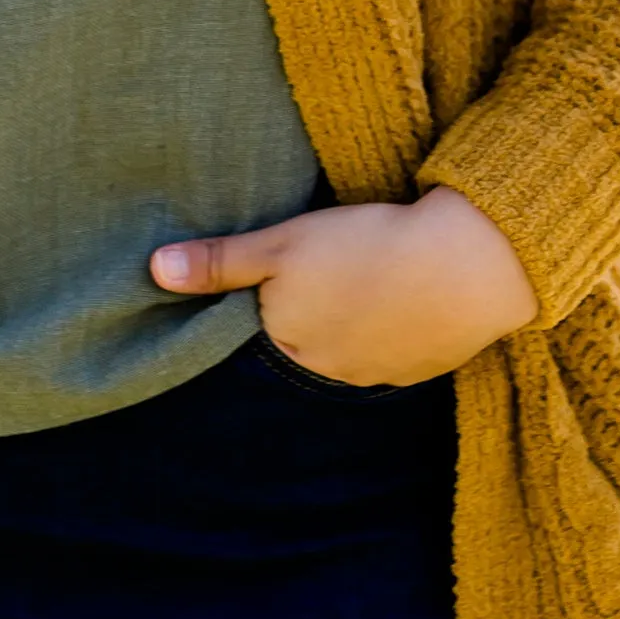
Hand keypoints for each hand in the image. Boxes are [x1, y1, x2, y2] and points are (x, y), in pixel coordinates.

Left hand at [149, 186, 537, 386]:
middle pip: (311, 338)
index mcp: (292, 341)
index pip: (269, 322)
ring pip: (355, 345)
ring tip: (376, 273)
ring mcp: (380, 375)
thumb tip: (153, 271)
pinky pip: (397, 349)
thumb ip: (220, 262)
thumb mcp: (283, 243)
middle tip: (341, 260)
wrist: (465, 265)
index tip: (302, 259)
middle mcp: (330, 370)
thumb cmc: (366, 247)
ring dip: (359, 318)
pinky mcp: (423, 367)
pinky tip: (408, 291)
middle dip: (318, 308)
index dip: (280, 289)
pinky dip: (397, 325)